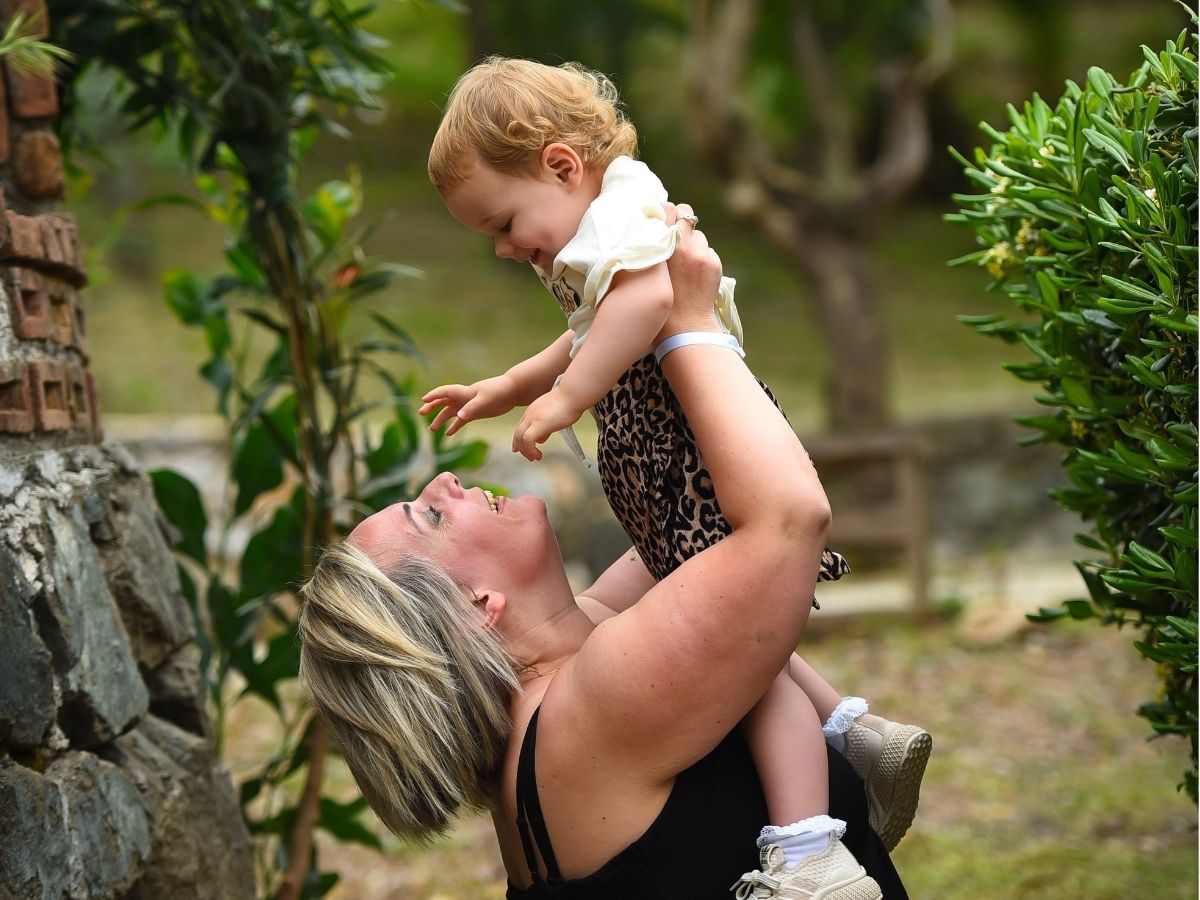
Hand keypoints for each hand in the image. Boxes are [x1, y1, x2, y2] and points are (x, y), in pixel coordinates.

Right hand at [419, 374, 517, 435]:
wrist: (512, 392)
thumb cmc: (498, 392)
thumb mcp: (485, 400)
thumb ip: (471, 408)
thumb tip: (459, 416)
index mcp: (464, 392)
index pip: (445, 392)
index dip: (434, 395)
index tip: (423, 400)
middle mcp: (464, 398)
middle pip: (443, 401)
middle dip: (432, 406)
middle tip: (421, 413)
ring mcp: (469, 405)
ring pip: (451, 412)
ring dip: (441, 419)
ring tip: (432, 429)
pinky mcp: (475, 412)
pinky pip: (461, 420)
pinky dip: (455, 426)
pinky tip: (449, 433)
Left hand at [512, 388, 582, 461]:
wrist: (572, 395)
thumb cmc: (568, 403)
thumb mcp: (554, 415)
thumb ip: (546, 426)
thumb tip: (542, 438)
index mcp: (533, 410)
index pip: (521, 427)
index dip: (519, 439)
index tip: (519, 447)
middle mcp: (530, 414)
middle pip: (518, 433)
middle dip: (520, 447)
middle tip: (528, 456)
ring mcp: (532, 419)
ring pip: (520, 438)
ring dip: (526, 451)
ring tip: (534, 458)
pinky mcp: (538, 425)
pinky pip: (528, 441)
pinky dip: (530, 450)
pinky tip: (538, 455)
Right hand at [657, 202, 723, 343]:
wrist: (684, 327)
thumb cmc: (657, 303)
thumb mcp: (645, 273)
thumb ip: (651, 248)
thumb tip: (656, 230)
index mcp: (662, 246)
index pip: (669, 210)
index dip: (667, 212)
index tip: (663, 219)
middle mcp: (682, 245)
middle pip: (686, 215)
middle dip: (682, 223)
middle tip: (677, 238)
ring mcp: (701, 254)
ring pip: (698, 236)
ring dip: (693, 244)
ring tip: (685, 265)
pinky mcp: (713, 263)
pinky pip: (708, 251)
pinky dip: (702, 259)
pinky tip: (695, 276)